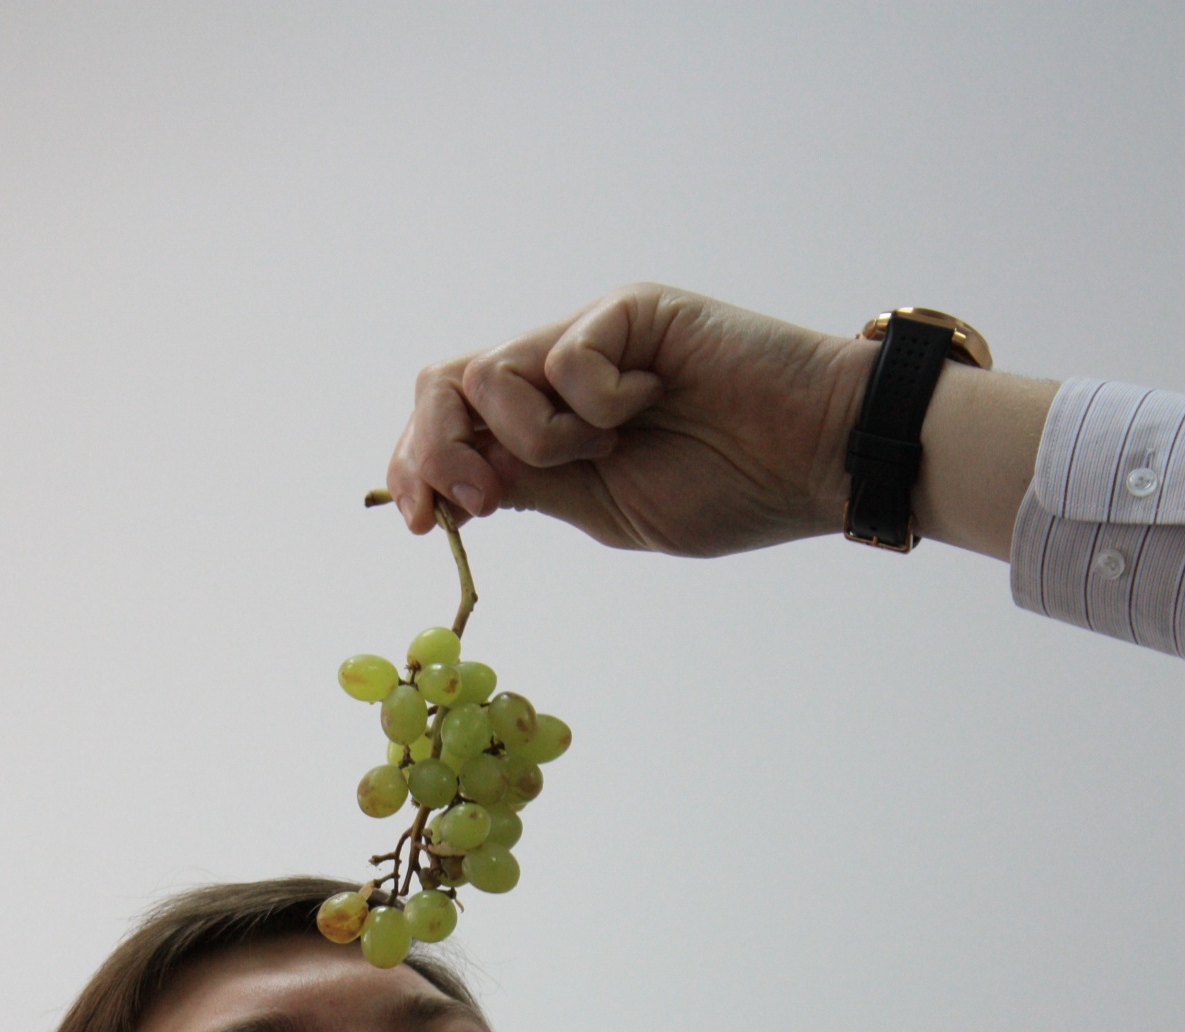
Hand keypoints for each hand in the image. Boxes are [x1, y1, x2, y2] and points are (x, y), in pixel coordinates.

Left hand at [386, 283, 872, 557]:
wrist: (813, 460)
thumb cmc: (729, 490)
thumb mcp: (603, 512)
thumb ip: (531, 488)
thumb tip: (452, 486)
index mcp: (547, 428)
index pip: (449, 428)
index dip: (415, 467)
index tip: (420, 524)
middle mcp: (557, 375)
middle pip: (443, 385)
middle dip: (436, 450)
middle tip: (480, 500)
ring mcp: (590, 338)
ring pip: (491, 374)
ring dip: (536, 438)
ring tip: (605, 450)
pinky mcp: (627, 311)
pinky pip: (565, 358)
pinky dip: (597, 402)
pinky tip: (653, 402)